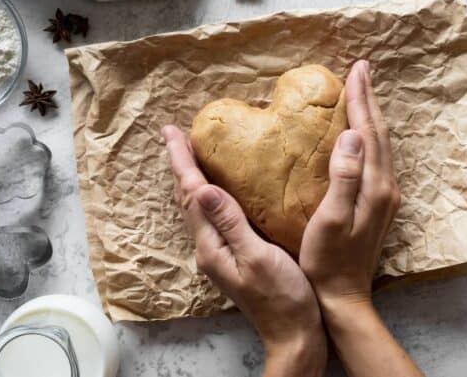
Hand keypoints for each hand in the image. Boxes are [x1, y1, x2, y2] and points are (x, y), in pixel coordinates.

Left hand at [162, 125, 326, 376]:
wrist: (294, 335)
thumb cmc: (283, 299)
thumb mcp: (257, 257)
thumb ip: (230, 223)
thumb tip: (203, 189)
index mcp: (211, 245)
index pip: (191, 194)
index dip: (181, 161)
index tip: (172, 132)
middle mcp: (209, 248)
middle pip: (188, 198)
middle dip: (181, 165)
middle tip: (176, 135)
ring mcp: (220, 253)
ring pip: (199, 207)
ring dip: (193, 178)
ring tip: (192, 154)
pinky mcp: (233, 255)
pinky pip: (215, 216)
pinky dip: (211, 193)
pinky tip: (221, 187)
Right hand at [299, 60, 422, 376]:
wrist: (343, 296)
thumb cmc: (327, 261)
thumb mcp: (330, 220)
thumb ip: (344, 177)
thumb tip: (351, 135)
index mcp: (374, 187)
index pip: (368, 132)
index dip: (361, 99)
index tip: (356, 70)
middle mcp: (386, 187)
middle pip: (379, 134)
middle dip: (369, 99)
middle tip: (361, 70)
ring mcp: (384, 196)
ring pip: (380, 144)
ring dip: (371, 115)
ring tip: (362, 92)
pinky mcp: (377, 204)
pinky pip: (376, 158)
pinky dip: (369, 136)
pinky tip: (360, 133)